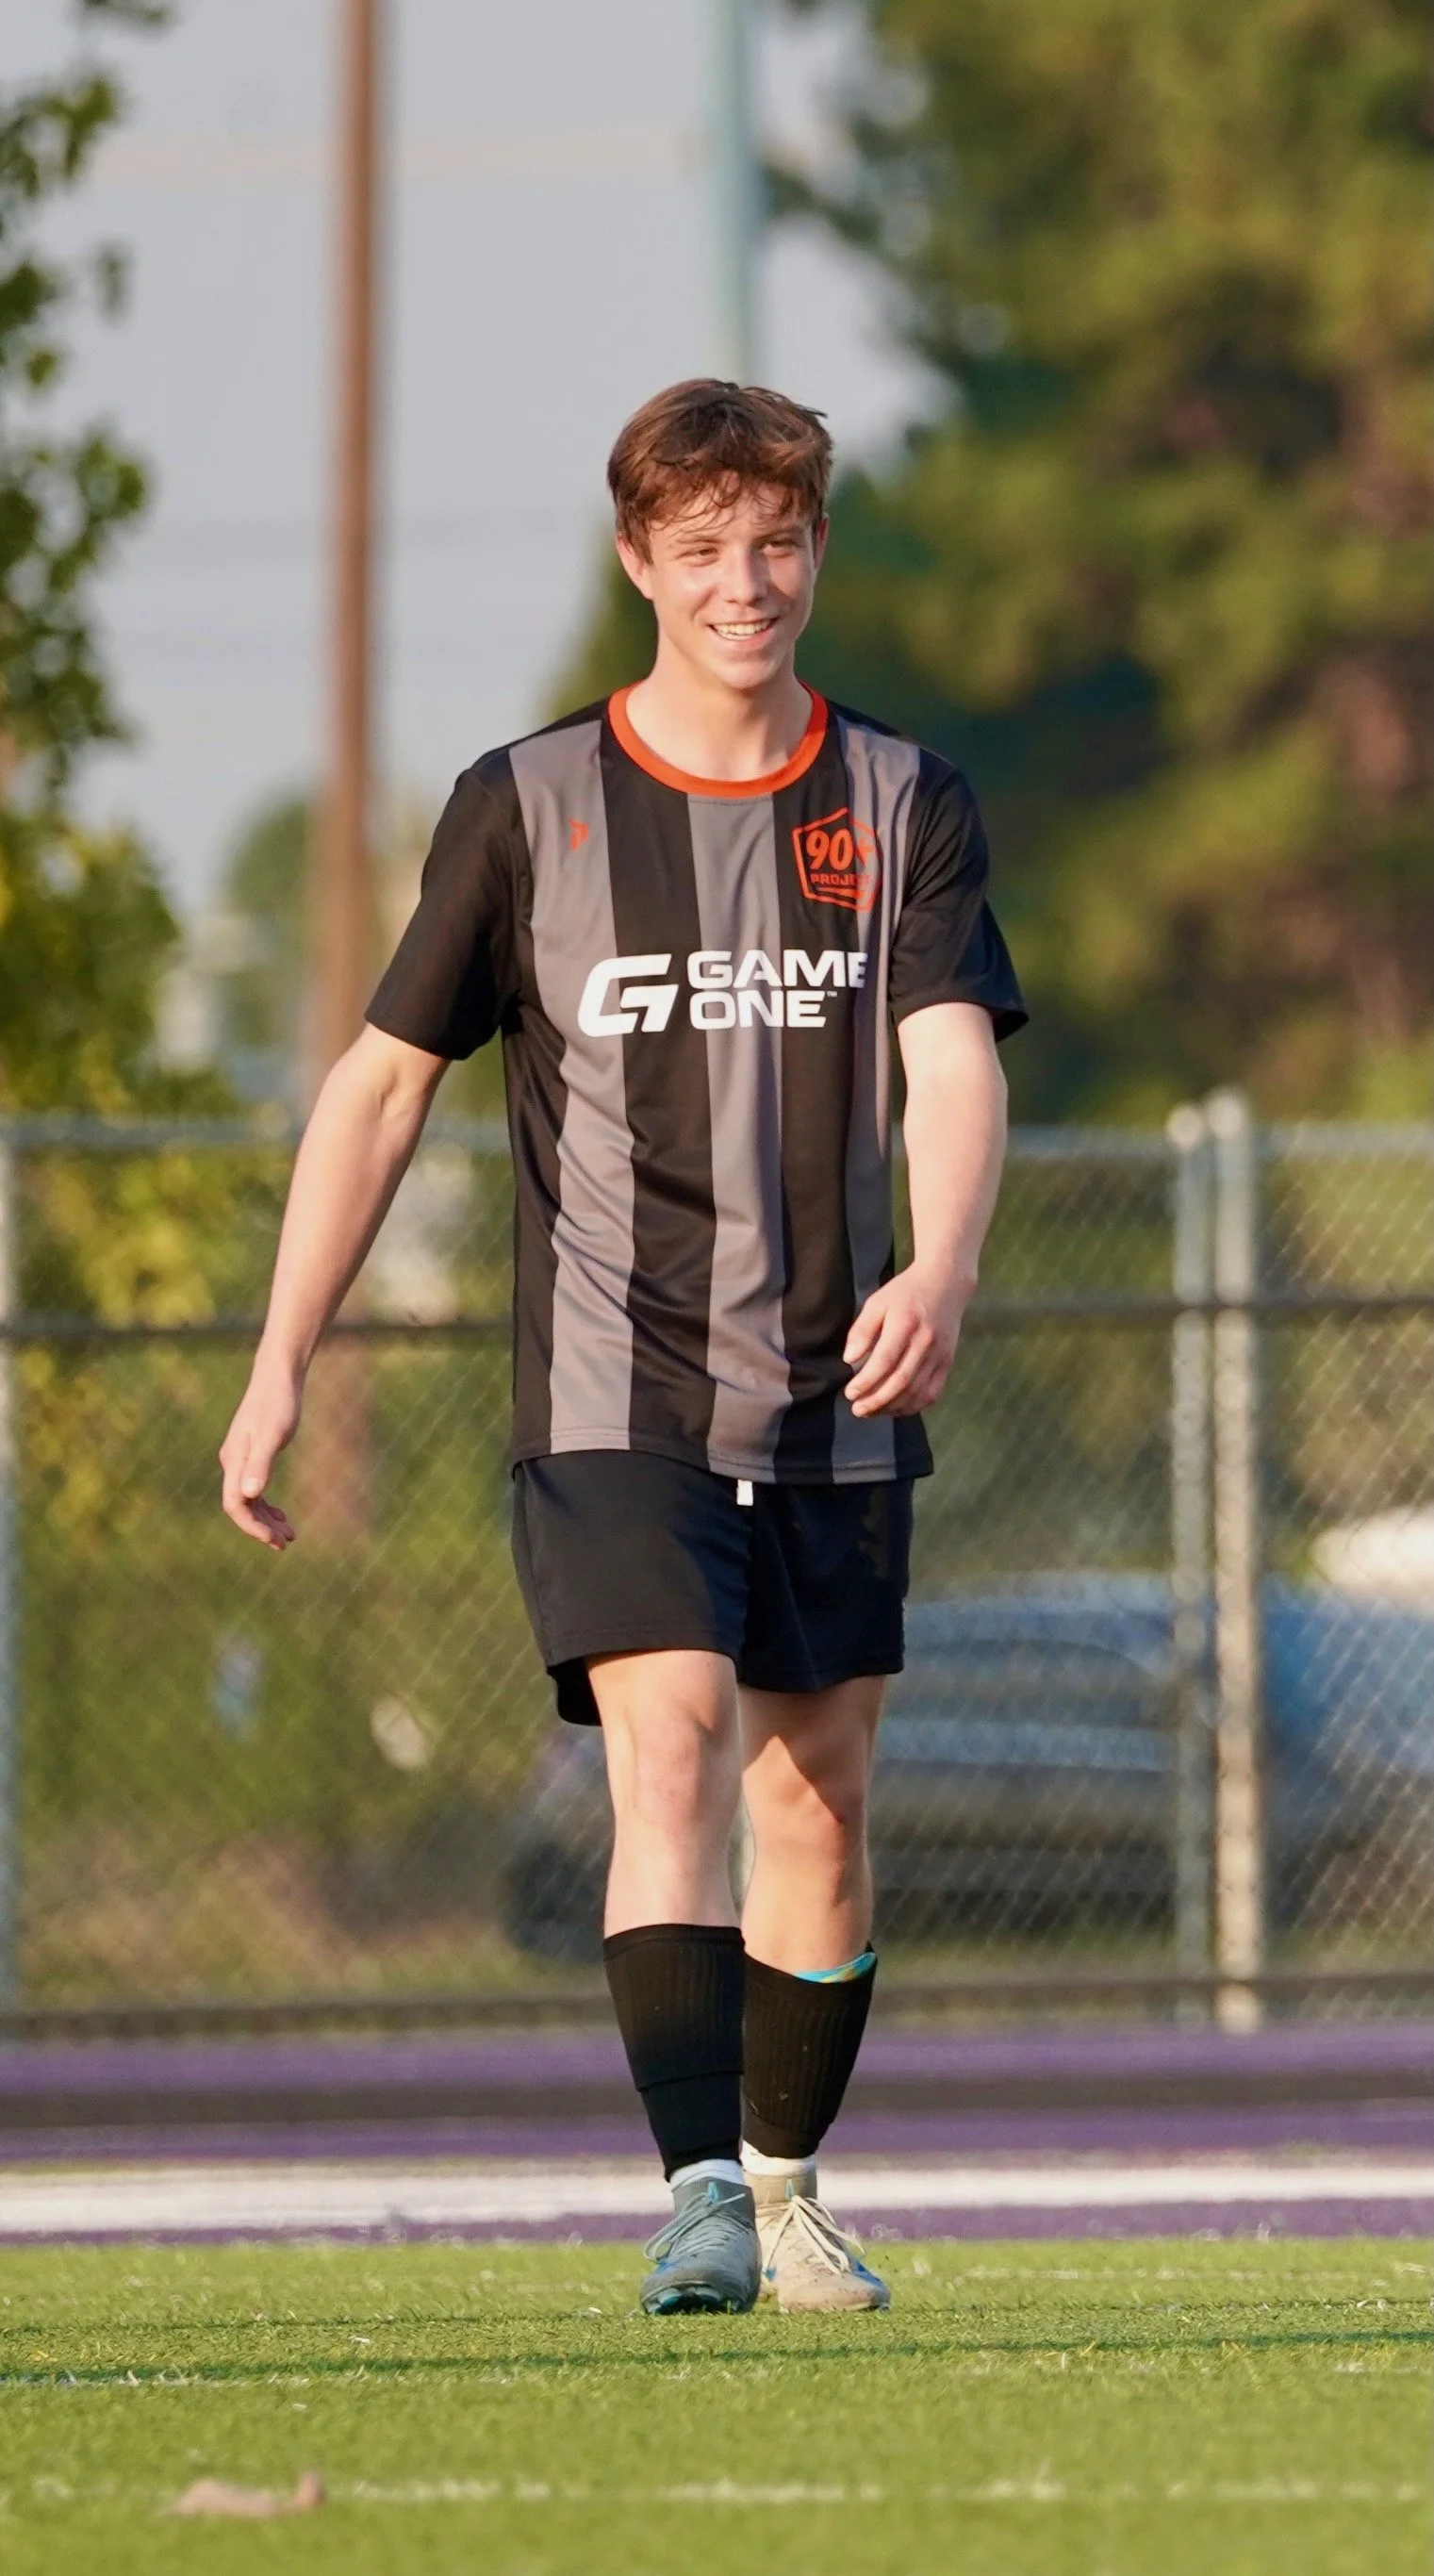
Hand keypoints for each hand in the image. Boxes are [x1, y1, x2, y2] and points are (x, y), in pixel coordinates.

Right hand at [219, 1365, 301, 1547]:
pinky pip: (255, 1489)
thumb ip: (261, 1463)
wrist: (277, 1376)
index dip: (253, 1527)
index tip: (275, 1540)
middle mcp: (234, 1462)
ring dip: (266, 1520)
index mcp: (235, 1461)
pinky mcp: (253, 1454)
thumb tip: (252, 1494)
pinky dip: (267, 1506)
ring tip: (289, 1535)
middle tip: (287, 1543)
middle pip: (241, 1507)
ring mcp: (242, 1459)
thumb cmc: (278, 1403)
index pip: (236, 1505)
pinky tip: (282, 1515)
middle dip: (261, 1529)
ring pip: (249, 1500)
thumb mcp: (273, 1434)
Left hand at [842, 1267, 968, 1418]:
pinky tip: (895, 1409)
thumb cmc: (905, 1294)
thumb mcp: (877, 1302)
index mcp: (905, 1324)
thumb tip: (849, 1359)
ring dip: (892, 1407)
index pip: (884, 1361)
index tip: (849, 1393)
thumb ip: (862, 1330)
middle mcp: (925, 1342)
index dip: (866, 1382)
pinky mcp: (947, 1362)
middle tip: (857, 1410)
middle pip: (901, 1381)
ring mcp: (940, 1355)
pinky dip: (913, 1406)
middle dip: (876, 1400)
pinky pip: (932, 1392)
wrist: (946, 1284)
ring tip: (871, 1412)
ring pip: (916, 1391)